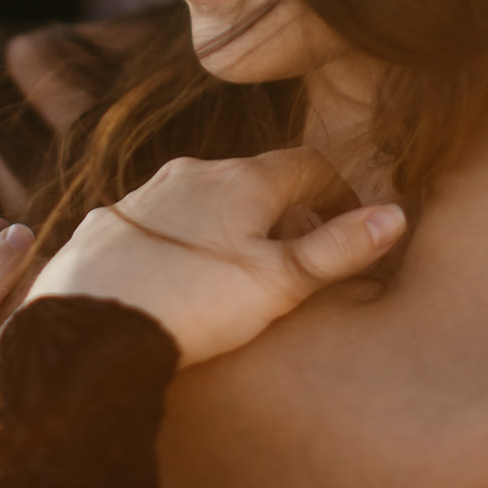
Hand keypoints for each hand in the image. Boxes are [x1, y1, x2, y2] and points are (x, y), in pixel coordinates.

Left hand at [26, 148, 405, 365]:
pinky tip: (177, 277)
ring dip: (229, 222)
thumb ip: (339, 249)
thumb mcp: (279, 282)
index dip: (337, 192)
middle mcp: (193, 171)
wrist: (91, 323)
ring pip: (205, 196)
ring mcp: (146, 193)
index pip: (308, 164)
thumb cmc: (195, 303)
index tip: (347, 225)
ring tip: (236, 272)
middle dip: (283, 211)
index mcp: (243, 179)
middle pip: (256, 178)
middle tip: (295, 258)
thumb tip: (397, 215)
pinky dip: (181, 237)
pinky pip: (159, 219)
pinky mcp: (108, 221)